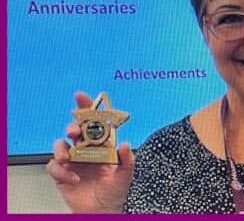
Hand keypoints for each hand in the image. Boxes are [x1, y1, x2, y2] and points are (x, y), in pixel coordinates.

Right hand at [45, 91, 134, 213]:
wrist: (102, 210)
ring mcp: (73, 161)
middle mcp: (86, 148)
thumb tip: (126, 144)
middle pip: (75, 130)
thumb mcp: (126, 173)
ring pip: (60, 146)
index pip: (94, 121)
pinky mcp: (62, 174)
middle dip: (73, 126)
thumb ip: (127, 158)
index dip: (86, 107)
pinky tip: (73, 178)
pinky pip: (54, 167)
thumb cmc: (115, 190)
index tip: (80, 96)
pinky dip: (60, 171)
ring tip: (69, 158)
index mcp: (102, 143)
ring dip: (62, 148)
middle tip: (74, 130)